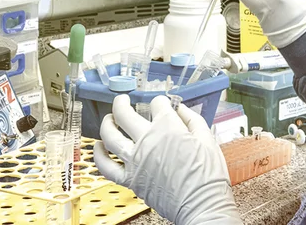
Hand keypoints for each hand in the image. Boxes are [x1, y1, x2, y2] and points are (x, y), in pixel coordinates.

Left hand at [94, 95, 240, 224]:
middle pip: (124, 114)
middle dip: (122, 102)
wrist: (202, 206)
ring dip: (107, 123)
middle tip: (122, 100)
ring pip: (110, 135)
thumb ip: (192, 119)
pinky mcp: (130, 179)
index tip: (162, 105)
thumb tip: (181, 109)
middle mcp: (147, 141)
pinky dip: (99, 155)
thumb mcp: (208, 139)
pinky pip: (106, 166)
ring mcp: (135, 160)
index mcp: (168, 128)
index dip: (160, 102)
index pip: (156, 104)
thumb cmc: (207, 177)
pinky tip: (98, 147)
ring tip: (109, 119)